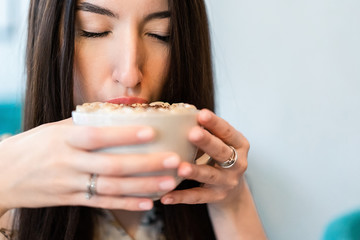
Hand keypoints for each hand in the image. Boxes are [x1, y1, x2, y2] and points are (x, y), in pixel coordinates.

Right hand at [0, 118, 179, 212]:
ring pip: (111, 187)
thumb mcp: (54, 129)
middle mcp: (68, 163)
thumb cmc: (33, 146)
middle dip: (145, 164)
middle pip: (111, 165)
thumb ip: (85, 123)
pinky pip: (102, 203)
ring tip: (168, 183)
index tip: (152, 132)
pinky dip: (126, 203)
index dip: (124, 135)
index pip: (97, 136)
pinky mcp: (71, 200)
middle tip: (173, 161)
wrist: (3, 176)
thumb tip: (119, 110)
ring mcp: (70, 184)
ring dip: (143, 187)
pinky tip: (148, 203)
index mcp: (64, 139)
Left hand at [160, 109, 248, 207]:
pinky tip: (166, 196)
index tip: (201, 114)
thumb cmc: (220, 159)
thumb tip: (180, 114)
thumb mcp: (221, 144)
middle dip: (207, 142)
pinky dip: (181, 197)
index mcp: (239, 145)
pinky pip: (197, 197)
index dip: (215, 123)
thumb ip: (207, 131)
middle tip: (193, 133)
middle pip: (221, 152)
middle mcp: (238, 163)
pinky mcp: (217, 197)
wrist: (234, 192)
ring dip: (195, 171)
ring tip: (180, 168)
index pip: (227, 131)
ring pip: (210, 175)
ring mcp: (228, 182)